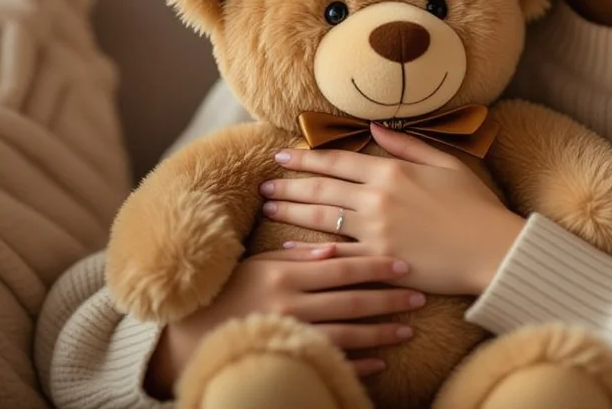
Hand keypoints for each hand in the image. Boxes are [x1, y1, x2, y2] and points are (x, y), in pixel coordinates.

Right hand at [143, 242, 425, 398]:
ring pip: (346, 334)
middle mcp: (290, 304)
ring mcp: (290, 335)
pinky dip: (357, 365)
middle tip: (419, 295)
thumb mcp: (260, 263)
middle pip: (350, 300)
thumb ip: (297, 254)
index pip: (341, 267)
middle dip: (388, 299)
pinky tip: (380, 363)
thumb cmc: (231, 290)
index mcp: (286, 273)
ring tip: (408, 329)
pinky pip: (329, 363)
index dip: (375, 265)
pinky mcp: (287, 359)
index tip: (404, 264)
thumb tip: (334, 246)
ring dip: (380, 332)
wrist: (192, 333)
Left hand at [260, 124, 525, 296]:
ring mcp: (376, 231)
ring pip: (322, 217)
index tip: (282, 153)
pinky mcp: (378, 261)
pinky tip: (289, 246)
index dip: (306, 156)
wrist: (492, 249)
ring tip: (268, 206)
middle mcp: (377, 198)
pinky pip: (335, 253)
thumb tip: (376, 126)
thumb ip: (407, 145)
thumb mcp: (445, 163)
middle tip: (263, 183)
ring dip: (291, 210)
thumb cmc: (475, 206)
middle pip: (322, 187)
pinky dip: (309, 249)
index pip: (338, 160)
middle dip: (289, 183)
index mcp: (392, 171)